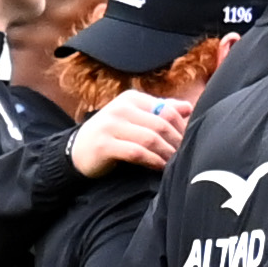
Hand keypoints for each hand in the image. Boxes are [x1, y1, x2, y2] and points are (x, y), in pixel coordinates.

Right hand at [70, 90, 189, 177]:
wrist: (78, 151)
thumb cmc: (114, 135)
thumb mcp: (135, 118)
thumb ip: (160, 111)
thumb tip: (189, 107)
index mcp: (131, 98)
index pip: (167, 110)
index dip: (182, 127)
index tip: (189, 142)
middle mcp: (120, 108)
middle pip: (161, 124)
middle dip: (177, 142)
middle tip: (185, 155)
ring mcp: (110, 125)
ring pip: (150, 138)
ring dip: (167, 153)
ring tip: (175, 163)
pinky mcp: (103, 145)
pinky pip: (136, 153)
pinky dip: (153, 161)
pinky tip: (160, 168)